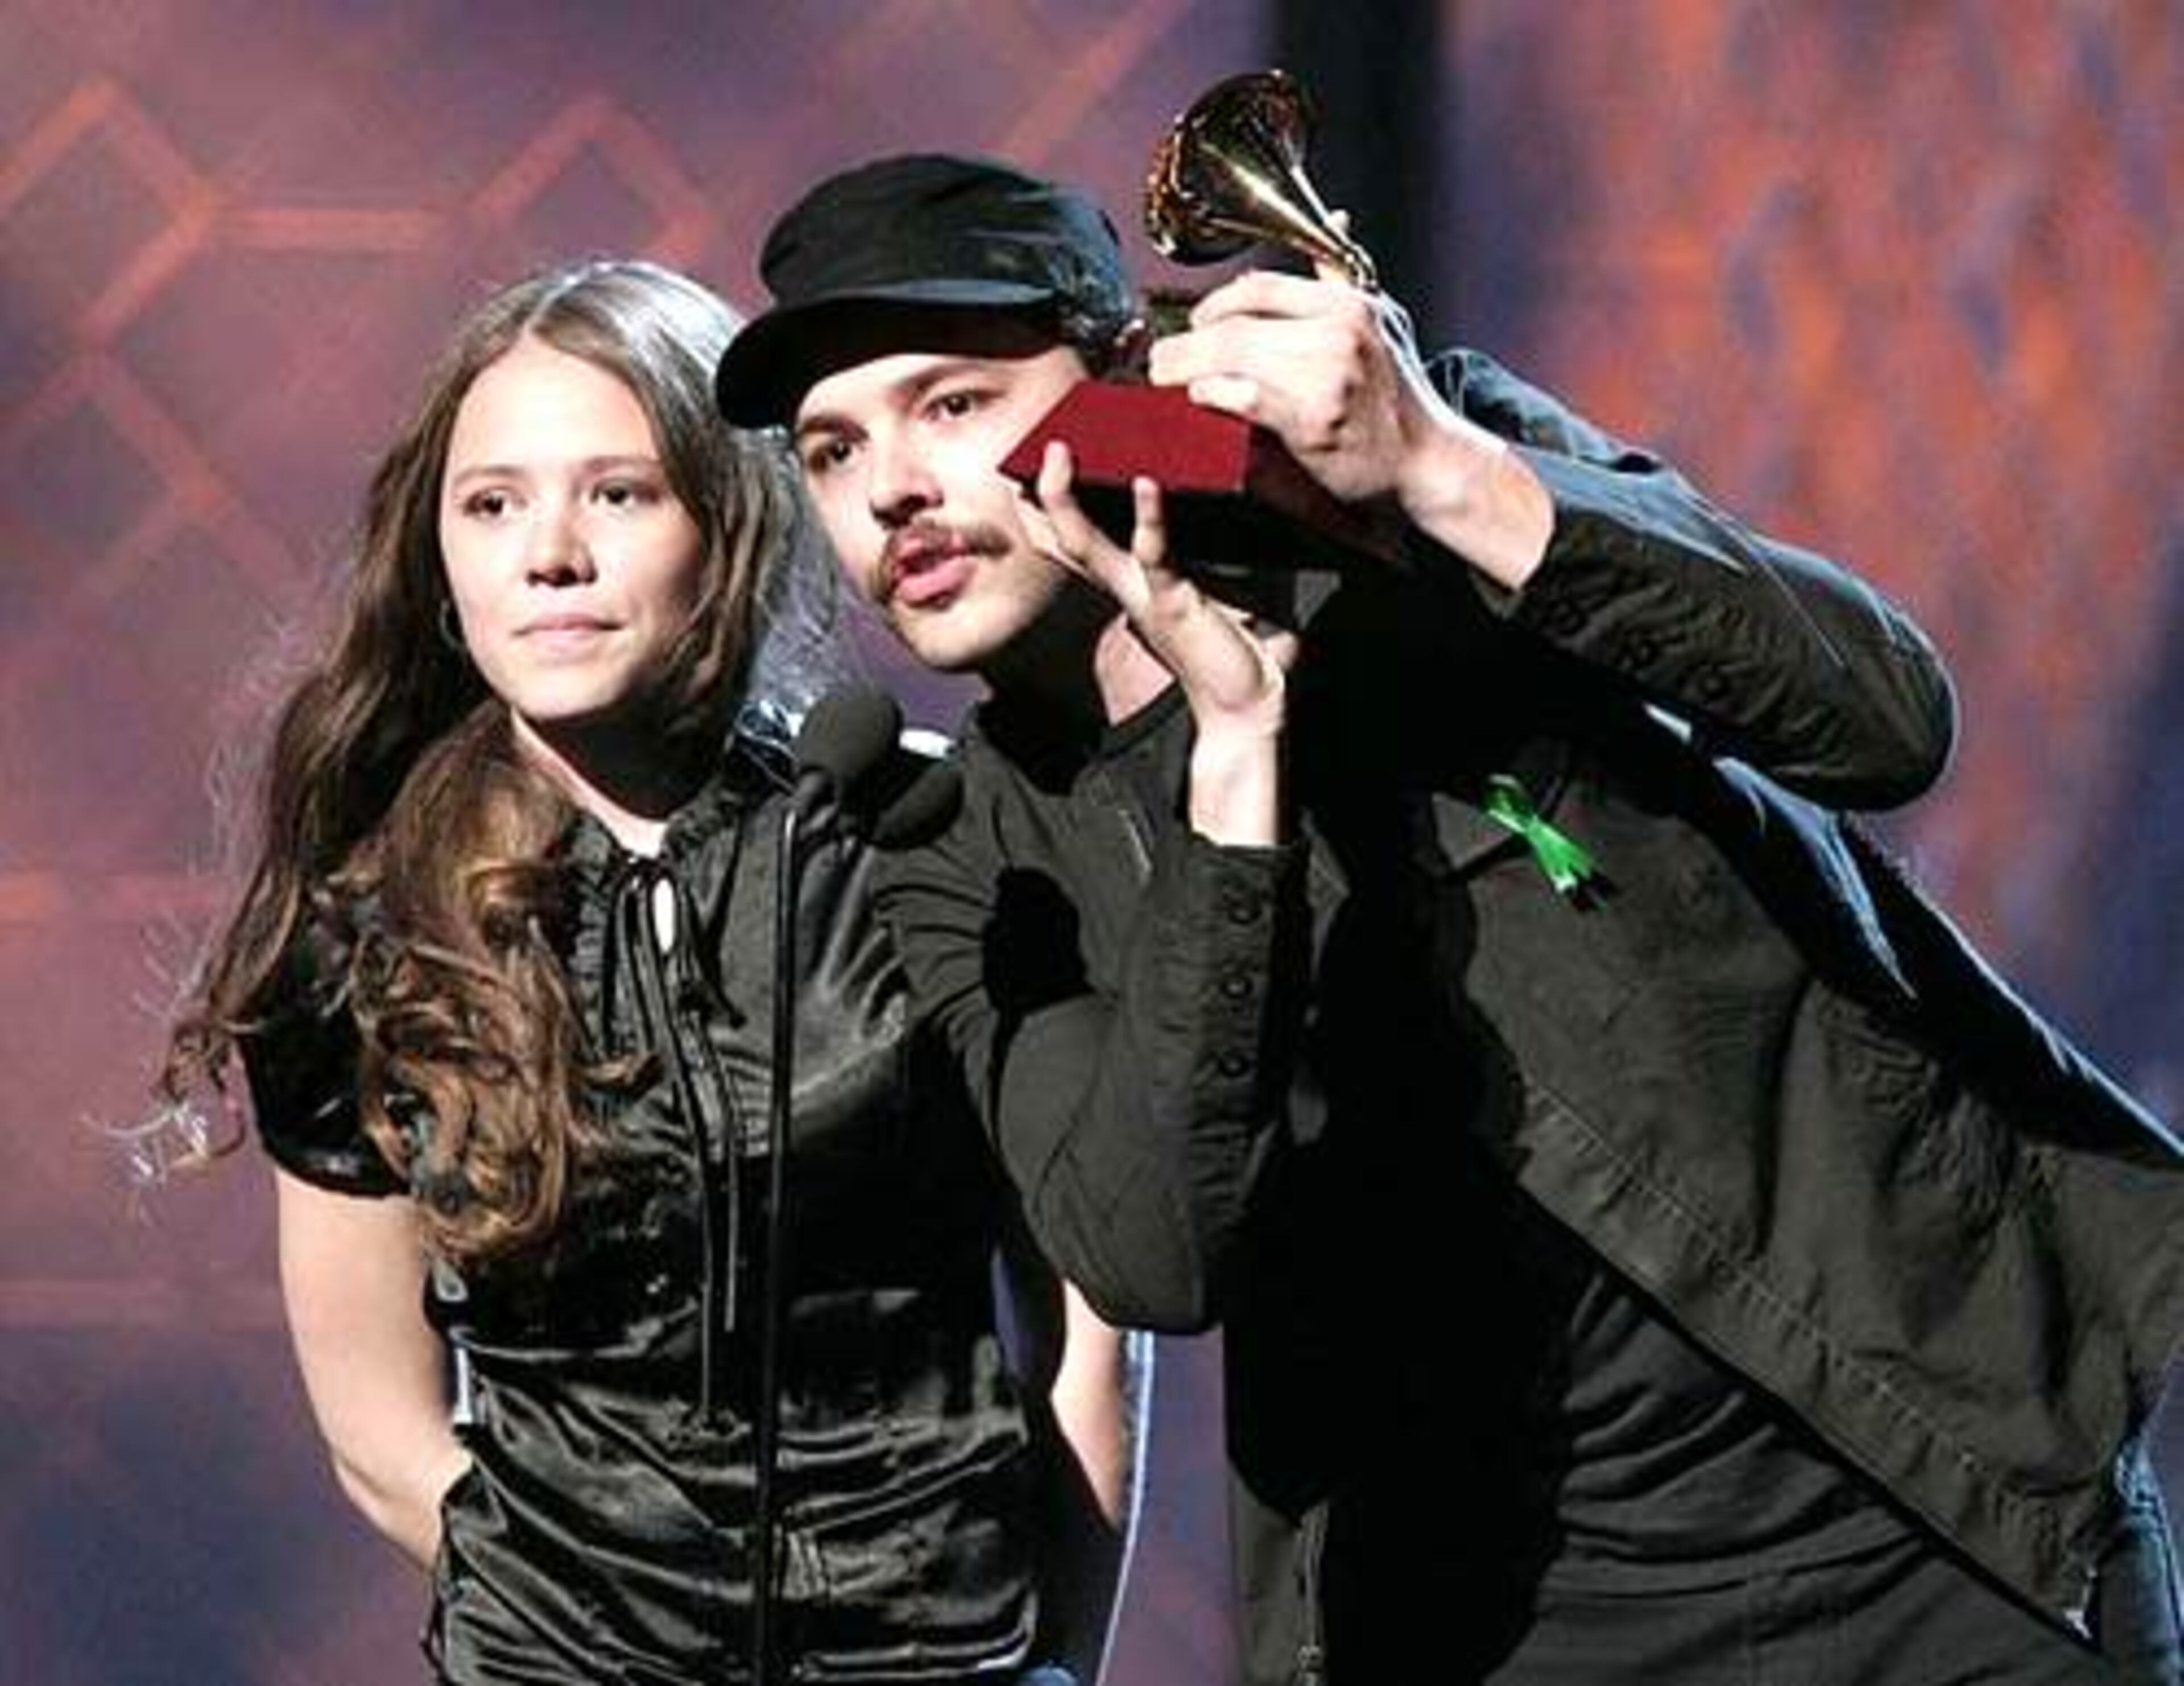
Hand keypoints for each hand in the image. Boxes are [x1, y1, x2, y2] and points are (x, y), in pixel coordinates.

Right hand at [1034, 442, 1293, 844]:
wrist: (1253, 706)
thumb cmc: (1246, 651)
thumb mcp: (1237, 589)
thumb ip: (1236, 553)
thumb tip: (1262, 506)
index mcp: (1141, 582)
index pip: (1087, 541)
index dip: (1060, 507)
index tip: (1049, 464)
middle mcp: (1132, 587)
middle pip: (1070, 535)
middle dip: (1049, 491)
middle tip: (1046, 445)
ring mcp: (1146, 594)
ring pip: (1086, 542)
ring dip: (1066, 498)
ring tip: (1062, 452)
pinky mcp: (1171, 603)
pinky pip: (1152, 555)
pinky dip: (1148, 517)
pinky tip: (1146, 484)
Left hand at [1146, 268, 1451, 507]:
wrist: (1428, 460)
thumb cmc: (1398, 395)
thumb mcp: (1383, 320)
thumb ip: (1344, 275)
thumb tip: (1335, 217)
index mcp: (1348, 303)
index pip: (1260, 287)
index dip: (1215, 304)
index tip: (1195, 324)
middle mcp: (1339, 332)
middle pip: (1237, 323)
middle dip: (1187, 340)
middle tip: (1160, 357)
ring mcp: (1327, 375)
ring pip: (1234, 355)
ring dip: (1186, 366)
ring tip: (1163, 377)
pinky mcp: (1313, 420)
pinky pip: (1246, 395)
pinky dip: (1214, 393)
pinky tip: (1199, 397)